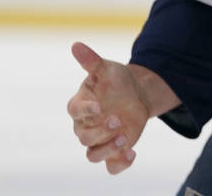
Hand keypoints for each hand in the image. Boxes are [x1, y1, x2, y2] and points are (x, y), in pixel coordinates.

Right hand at [66, 42, 148, 174]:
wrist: (136, 94)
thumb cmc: (116, 81)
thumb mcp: (107, 68)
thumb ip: (91, 61)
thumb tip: (76, 45)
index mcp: (81, 105)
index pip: (75, 111)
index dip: (85, 111)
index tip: (99, 107)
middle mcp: (86, 126)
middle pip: (85, 137)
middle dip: (101, 131)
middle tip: (118, 119)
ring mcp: (99, 140)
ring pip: (93, 155)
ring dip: (108, 149)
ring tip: (125, 138)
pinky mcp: (112, 150)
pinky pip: (111, 166)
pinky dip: (120, 164)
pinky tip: (133, 154)